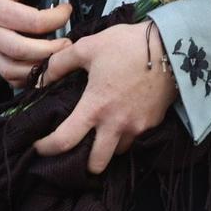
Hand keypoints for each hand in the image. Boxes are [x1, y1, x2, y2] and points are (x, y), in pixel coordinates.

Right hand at [0, 0, 78, 85]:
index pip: (33, 22)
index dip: (57, 18)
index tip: (66, 9)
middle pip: (23, 50)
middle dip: (52, 50)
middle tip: (68, 43)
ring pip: (14, 70)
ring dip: (40, 68)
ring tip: (58, 57)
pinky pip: (8, 77)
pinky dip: (27, 77)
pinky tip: (42, 67)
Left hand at [33, 22, 177, 173]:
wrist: (171, 45)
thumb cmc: (127, 45)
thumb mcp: (89, 47)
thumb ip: (60, 63)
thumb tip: (41, 78)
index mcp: (95, 108)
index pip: (64, 141)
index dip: (47, 148)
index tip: (40, 147)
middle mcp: (115, 125)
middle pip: (96, 164)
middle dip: (85, 163)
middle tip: (79, 149)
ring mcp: (137, 127)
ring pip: (118, 152)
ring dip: (109, 147)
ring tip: (103, 132)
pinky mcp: (153, 123)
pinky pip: (136, 137)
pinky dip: (127, 134)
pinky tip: (124, 118)